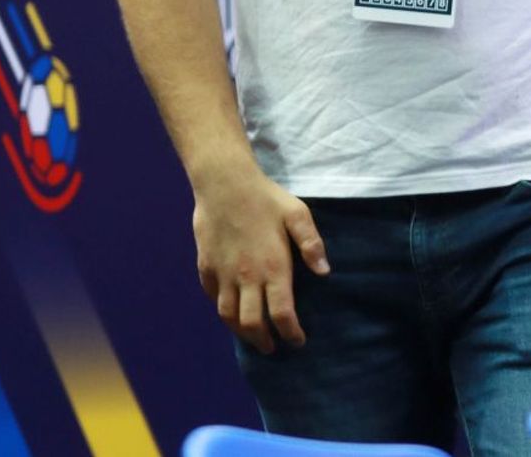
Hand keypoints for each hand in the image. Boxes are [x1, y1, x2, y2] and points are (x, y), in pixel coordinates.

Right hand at [192, 164, 329, 353]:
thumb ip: (311, 243)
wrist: (223, 183)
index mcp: (272, 268)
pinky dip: (223, 311)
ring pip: (229, 317)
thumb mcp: (297, 213)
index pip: (282, 314)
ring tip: (252, 337)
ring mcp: (223, 274)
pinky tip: (230, 312)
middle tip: (273, 347)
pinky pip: (213, 298)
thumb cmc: (265, 197)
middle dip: (265, 341)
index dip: (291, 333)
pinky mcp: (206, 268)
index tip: (298, 341)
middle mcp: (246, 278)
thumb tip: (324, 272)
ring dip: (242, 333)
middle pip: (253, 324)